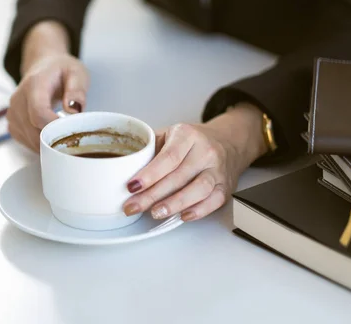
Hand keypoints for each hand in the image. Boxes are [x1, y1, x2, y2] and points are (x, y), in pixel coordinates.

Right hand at [6, 21, 88, 151]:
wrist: (43, 66)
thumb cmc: (60, 70)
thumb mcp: (76, 73)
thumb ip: (77, 90)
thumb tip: (72, 110)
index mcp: (34, 85)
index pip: (39, 114)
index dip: (55, 127)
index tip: (71, 130)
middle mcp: (18, 100)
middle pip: (34, 131)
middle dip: (55, 139)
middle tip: (73, 137)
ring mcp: (12, 113)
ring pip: (30, 140)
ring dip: (48, 143)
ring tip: (62, 134)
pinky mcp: (12, 124)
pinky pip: (26, 142)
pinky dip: (40, 144)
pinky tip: (50, 135)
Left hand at [123, 103, 269, 221]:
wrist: (227, 142)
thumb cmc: (190, 141)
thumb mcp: (168, 134)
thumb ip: (149, 149)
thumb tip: (123, 170)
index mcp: (187, 135)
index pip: (168, 157)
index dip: (149, 174)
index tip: (132, 187)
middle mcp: (205, 151)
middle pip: (178, 176)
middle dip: (152, 195)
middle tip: (133, 207)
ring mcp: (217, 170)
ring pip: (198, 189)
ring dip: (175, 204)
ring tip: (155, 213)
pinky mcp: (226, 186)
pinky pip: (214, 201)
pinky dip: (199, 211)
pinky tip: (182, 216)